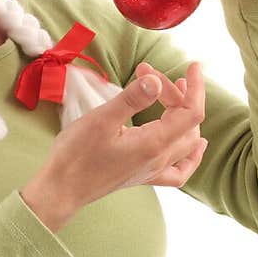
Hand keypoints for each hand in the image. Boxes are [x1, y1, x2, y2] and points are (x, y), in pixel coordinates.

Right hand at [22, 62, 208, 228]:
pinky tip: (194, 146)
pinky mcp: (143, 176)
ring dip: (185, 116)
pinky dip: (191, 156)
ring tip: (172, 95)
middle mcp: (158, 159)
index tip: (192, 66)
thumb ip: (132, 99)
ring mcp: (152, 170)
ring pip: (187, 142)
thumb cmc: (76, 155)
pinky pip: (179, 170)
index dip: (196, 87)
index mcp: (153, 143)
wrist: (61, 190)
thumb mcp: (102, 119)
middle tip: (147, 74)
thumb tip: (157, 81)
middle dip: (176, 93)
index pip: (191, 112)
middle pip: (188, 123)